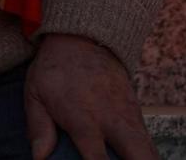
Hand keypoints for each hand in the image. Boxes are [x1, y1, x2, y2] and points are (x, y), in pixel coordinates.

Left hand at [24, 34, 156, 159]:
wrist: (82, 37)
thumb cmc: (55, 70)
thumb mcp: (36, 93)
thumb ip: (38, 127)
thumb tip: (39, 157)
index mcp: (84, 119)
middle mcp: (111, 118)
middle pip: (137, 155)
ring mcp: (128, 114)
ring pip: (149, 149)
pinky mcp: (136, 109)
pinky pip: (148, 139)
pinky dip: (148, 153)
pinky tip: (142, 159)